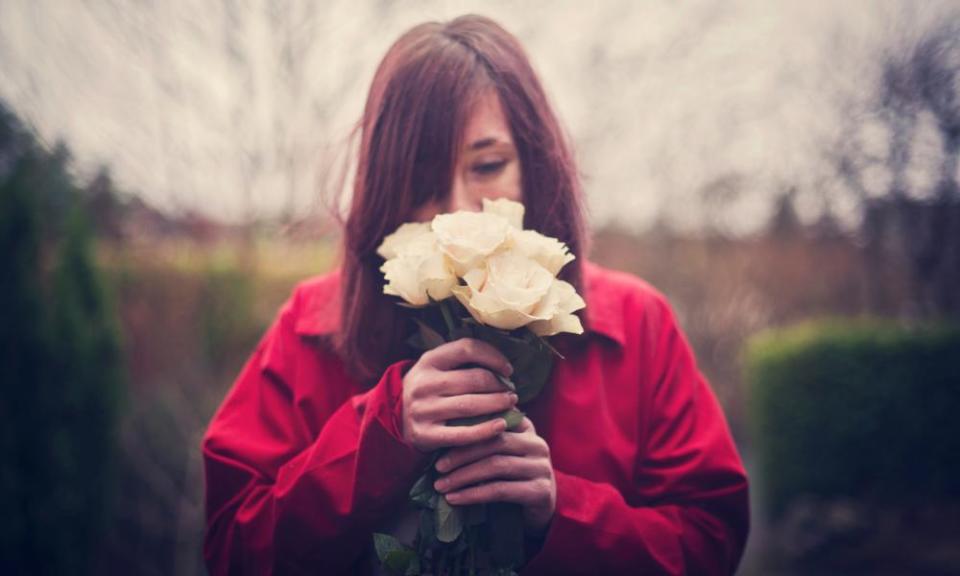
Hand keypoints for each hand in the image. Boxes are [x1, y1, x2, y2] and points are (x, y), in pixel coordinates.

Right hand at [402, 338, 517, 452]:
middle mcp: (424, 384)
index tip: (508, 369)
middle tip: (512, 392)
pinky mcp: (425, 435)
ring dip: (497, 405)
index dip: (493, 356)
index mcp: (428, 361)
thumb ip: (462, 362)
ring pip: (470, 406)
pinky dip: (485, 430)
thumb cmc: (429, 390)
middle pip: (473, 379)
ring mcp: (423, 410)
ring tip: (511, 405)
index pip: (467, 349)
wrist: (395, 418)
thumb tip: (503, 366)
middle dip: (499, 385)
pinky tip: (501, 426)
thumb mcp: (436, 368)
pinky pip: (462, 434)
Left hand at [432, 417, 555, 534]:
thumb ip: (485, 439)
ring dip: (463, 476)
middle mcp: (538, 444)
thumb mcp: (501, 454)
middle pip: (494, 442)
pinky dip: (473, 494)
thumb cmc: (513, 477)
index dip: (466, 430)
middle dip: (461, 454)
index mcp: (527, 429)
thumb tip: (444, 430)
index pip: (493, 422)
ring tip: (441, 485)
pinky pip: (500, 490)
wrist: (541, 509)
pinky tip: (455, 499)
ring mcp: (541, 467)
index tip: (440, 441)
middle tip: (437, 467)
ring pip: (496, 466)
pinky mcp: (540, 491)